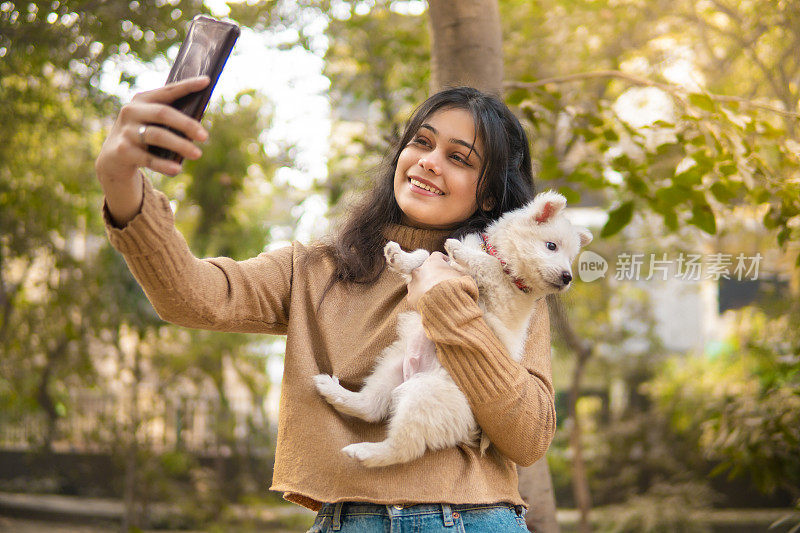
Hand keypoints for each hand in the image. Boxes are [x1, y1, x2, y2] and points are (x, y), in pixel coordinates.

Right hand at [95, 76, 210, 184]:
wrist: (113, 158)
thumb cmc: (142, 136)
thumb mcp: (152, 123)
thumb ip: (170, 120)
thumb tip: (199, 128)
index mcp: (142, 100)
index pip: (168, 90)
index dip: (187, 86)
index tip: (206, 81)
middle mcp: (131, 111)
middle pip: (163, 113)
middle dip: (186, 124)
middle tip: (205, 136)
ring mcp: (126, 131)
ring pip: (157, 135)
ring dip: (180, 145)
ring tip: (197, 154)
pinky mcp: (123, 151)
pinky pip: (147, 158)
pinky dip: (164, 165)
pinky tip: (177, 169)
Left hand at [406, 252, 463, 309]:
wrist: (445, 304)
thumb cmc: (456, 288)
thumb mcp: (463, 276)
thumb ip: (458, 272)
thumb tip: (460, 274)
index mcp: (433, 262)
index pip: (436, 256)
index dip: (442, 261)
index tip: (447, 265)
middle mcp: (419, 270)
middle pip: (424, 269)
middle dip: (431, 274)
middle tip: (439, 282)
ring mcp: (413, 283)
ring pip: (417, 283)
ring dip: (424, 286)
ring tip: (434, 295)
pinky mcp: (410, 297)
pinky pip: (415, 297)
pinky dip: (421, 299)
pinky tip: (429, 303)